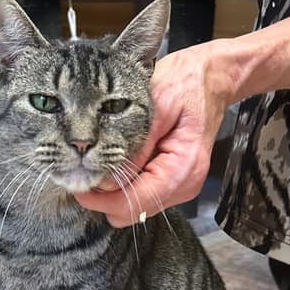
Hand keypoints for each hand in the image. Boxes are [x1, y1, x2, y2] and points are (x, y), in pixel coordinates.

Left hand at [75, 40, 237, 226]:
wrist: (211, 78)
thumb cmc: (185, 84)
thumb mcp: (156, 105)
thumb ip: (134, 146)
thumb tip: (108, 179)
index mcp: (183, 168)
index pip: (135, 202)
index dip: (102, 200)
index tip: (78, 187)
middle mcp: (185, 184)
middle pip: (133, 211)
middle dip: (106, 198)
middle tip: (85, 171)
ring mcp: (181, 185)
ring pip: (135, 207)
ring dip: (115, 191)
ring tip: (102, 162)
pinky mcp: (174, 182)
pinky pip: (142, 193)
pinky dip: (126, 184)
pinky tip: (119, 161)